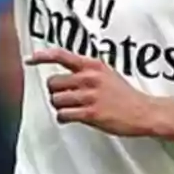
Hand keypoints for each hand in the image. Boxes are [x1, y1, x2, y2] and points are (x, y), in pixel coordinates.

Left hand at [27, 48, 159, 136]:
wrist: (143, 112)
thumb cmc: (124, 95)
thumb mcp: (106, 74)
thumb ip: (86, 71)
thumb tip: (63, 75)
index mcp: (93, 65)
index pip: (62, 55)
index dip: (42, 56)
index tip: (29, 59)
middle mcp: (90, 78)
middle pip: (53, 83)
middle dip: (55, 92)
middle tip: (65, 98)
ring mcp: (90, 96)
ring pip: (56, 100)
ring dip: (60, 106)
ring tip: (72, 109)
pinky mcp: (91, 113)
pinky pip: (63, 115)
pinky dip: (63, 118)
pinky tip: (71, 118)